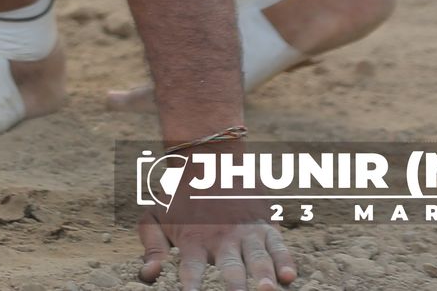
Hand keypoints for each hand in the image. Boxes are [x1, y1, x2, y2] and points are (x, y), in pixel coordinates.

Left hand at [136, 191, 294, 290]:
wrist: (208, 159)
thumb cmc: (178, 198)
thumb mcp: (156, 217)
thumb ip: (151, 246)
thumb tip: (147, 275)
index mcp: (194, 241)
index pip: (192, 270)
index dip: (192, 285)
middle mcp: (222, 240)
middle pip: (230, 268)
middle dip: (235, 286)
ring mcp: (246, 233)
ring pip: (258, 259)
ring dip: (264, 277)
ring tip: (267, 290)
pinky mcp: (266, 226)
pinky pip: (279, 246)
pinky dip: (285, 262)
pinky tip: (289, 276)